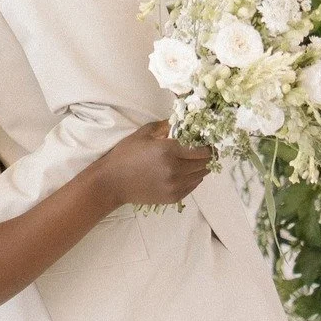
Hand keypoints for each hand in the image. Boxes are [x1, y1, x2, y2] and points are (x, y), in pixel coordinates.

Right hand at [95, 120, 212, 207]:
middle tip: (203, 151)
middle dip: (207, 156)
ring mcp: (175, 185)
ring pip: (201, 176)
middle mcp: (176, 169)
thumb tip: (179, 122)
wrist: (112, 182)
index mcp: (169, 151)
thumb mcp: (142, 134)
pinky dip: (193, 179)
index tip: (206, 142)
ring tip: (195, 161)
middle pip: (204, 163)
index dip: (208, 146)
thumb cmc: (125, 155)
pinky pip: (192, 186)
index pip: (202, 150)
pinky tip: (186, 173)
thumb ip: (163, 126)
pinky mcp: (173, 197)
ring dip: (201, 168)